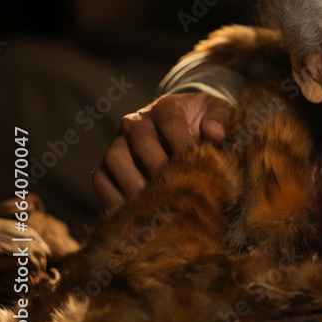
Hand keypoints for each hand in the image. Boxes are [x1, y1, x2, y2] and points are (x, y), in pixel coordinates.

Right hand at [92, 92, 233, 208]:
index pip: (171, 123)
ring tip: (152, 205)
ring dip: (133, 184)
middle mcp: (137, 122)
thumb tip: (215, 133)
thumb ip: (221, 119)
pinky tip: (133, 214)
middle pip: (141, 141)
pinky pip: (101, 179)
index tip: (198, 166)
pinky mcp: (108, 164)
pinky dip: (113, 197)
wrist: (189, 125)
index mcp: (166, 107)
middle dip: (159, 168)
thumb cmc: (205, 121)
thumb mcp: (219, 112)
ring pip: (114, 159)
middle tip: (176, 191)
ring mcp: (119, 142)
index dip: (183, 144)